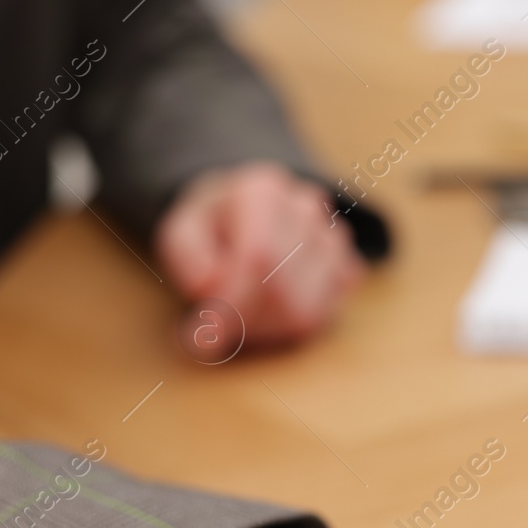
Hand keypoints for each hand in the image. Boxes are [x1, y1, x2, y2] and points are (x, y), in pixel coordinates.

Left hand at [155, 162, 363, 346]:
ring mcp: (332, 238)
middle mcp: (305, 209)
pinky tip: (268, 313)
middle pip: (282, 292)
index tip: (202, 337)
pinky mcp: (347, 268)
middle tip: (214, 331)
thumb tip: (208, 287)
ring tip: (240, 319)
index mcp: (261, 191)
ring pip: (306, 312)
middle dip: (243, 324)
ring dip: (266, 332)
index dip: (231, 305)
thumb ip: (187, 257)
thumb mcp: (180, 232)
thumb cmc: (210, 227)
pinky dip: (293, 328)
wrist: (244, 212)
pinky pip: (325, 316)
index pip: (258, 258)